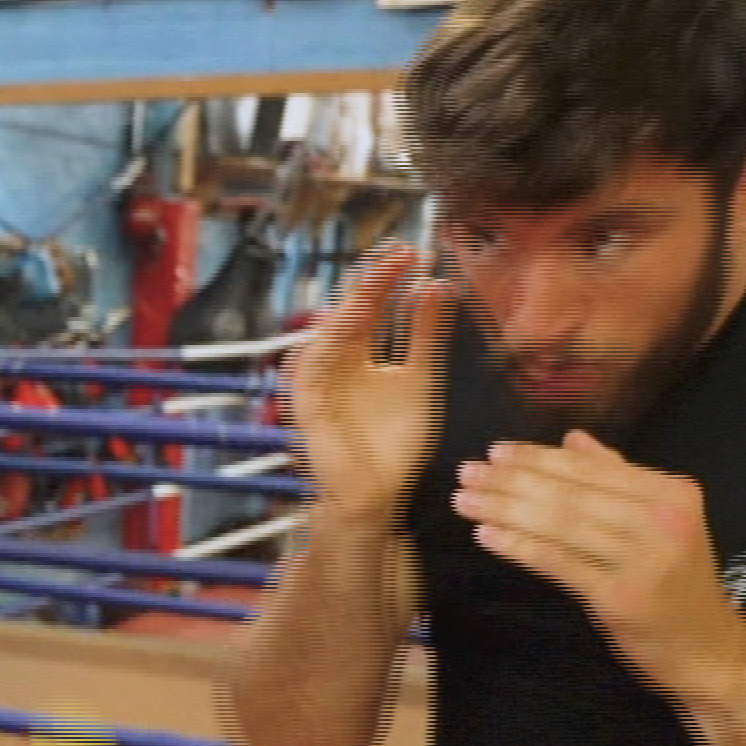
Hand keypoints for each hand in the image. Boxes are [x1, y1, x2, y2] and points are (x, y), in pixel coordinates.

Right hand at [286, 243, 448, 532]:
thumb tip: (437, 285)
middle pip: (350, 309)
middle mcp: (338, 358)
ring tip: (378, 281)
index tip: (418, 253)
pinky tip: (346, 321)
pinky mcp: (308, 404)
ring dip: (352, 305)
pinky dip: (325, 345)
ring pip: (330, 331)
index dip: (392, 278)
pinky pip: (310, 368)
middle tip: (399, 253)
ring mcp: (321, 379)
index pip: (373, 303)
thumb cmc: (396, 442)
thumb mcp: (422, 377)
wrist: (380, 492)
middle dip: (373, 280)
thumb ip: (426, 334)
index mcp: (360, 350)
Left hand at [450, 432, 745, 706]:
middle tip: (467, 471)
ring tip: (465, 499)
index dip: (538, 457)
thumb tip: (574, 441)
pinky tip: (486, 535)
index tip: (496, 451)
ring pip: (560, 523)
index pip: (592, 468)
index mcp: (672, 492)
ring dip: (505, 508)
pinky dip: (518, 545)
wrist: (709, 651)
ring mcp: (643, 559)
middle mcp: (662, 519)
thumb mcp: (662, 523)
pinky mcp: (620, 598)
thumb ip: (619, 479)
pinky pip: (558, 563)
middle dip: (512, 479)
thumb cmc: (677, 586)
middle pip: (571, 492)